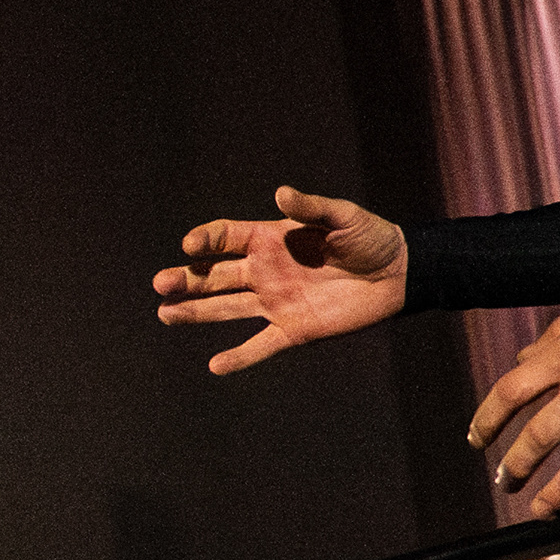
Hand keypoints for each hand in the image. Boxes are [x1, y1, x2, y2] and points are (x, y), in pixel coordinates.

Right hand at [153, 185, 407, 373]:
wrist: (399, 273)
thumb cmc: (370, 237)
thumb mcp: (343, 216)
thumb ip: (310, 206)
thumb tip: (281, 193)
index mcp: (269, 240)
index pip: (225, 238)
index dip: (205, 241)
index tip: (191, 247)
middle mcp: (264, 271)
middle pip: (214, 276)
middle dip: (186, 280)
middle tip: (160, 285)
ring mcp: (275, 301)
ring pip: (225, 309)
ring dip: (195, 312)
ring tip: (165, 314)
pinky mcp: (293, 329)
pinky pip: (260, 346)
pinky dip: (240, 358)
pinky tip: (216, 366)